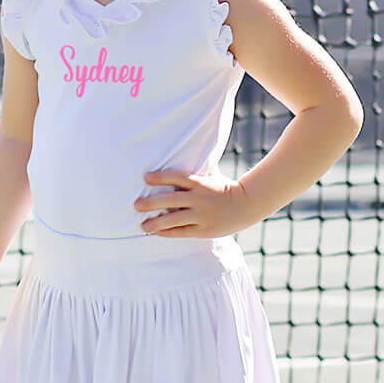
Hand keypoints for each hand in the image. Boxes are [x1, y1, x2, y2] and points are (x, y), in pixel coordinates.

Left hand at [134, 169, 249, 237]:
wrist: (248, 204)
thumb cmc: (225, 187)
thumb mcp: (212, 175)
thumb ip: (196, 169)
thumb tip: (185, 149)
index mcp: (200, 183)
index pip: (176, 177)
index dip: (160, 177)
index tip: (145, 178)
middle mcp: (199, 198)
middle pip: (171, 200)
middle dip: (151, 203)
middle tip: (135, 205)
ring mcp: (202, 215)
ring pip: (174, 219)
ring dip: (156, 223)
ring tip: (142, 225)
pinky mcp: (204, 230)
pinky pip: (182, 232)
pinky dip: (168, 232)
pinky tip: (157, 233)